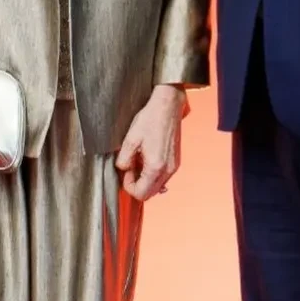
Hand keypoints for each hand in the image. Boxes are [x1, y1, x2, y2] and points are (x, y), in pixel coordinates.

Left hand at [115, 85, 187, 201]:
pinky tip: (147, 160)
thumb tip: (123, 169)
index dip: (128, 186)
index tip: (125, 172)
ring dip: (145, 180)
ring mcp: (174, 166)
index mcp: (156, 167)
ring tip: (138, 161)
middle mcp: (168, 170)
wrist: (168, 106)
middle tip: (130, 168)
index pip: (140, 194)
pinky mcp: (176, 162)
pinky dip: (153, 174)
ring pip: (156, 187)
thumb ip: (124, 160)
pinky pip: (163, 178)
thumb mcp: (130, 140)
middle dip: (136, 185)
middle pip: (150, 194)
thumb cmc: (151, 119)